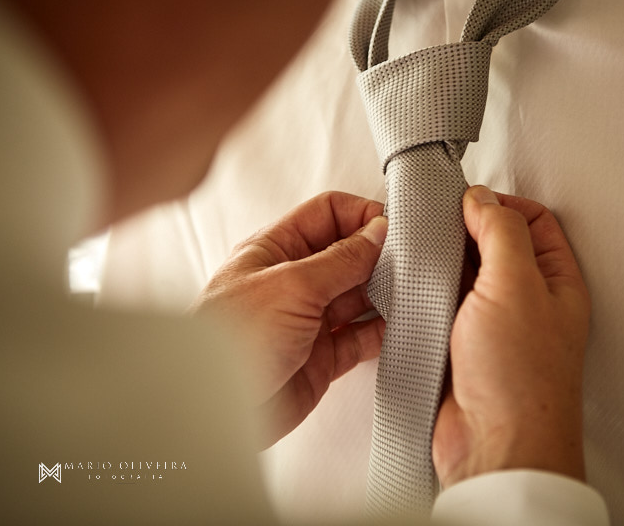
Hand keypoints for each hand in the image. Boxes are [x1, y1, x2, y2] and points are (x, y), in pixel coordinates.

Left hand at [190, 191, 386, 448]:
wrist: (212, 410)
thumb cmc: (229, 341)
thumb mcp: (291, 285)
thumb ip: (341, 259)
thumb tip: (377, 231)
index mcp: (275, 249)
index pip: (327, 214)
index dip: (361, 215)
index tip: (394, 228)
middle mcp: (293, 281)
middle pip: (348, 254)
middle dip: (380, 255)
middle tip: (410, 262)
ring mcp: (308, 320)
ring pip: (359, 296)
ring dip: (386, 294)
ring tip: (411, 292)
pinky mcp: (321, 358)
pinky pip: (362, 337)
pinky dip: (384, 331)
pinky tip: (401, 325)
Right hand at [433, 186, 589, 486]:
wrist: (495, 447)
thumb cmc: (522, 379)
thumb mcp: (516, 284)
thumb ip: (500, 231)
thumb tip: (482, 199)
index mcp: (555, 281)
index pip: (534, 220)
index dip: (500, 203)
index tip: (465, 203)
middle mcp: (528, 301)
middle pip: (495, 246)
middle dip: (465, 232)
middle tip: (438, 226)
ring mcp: (493, 325)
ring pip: (465, 276)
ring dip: (443, 265)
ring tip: (423, 257)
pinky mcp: (461, 348)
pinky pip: (442, 308)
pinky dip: (426, 295)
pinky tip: (414, 290)